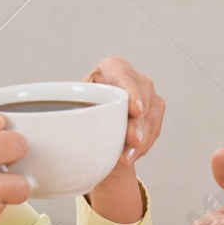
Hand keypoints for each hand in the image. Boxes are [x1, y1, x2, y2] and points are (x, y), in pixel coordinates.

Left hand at [84, 57, 165, 223]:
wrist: (98, 116)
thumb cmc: (84, 106)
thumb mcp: (77, 102)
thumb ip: (75, 107)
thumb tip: (68, 124)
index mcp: (112, 68)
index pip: (123, 76)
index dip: (132, 92)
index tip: (136, 110)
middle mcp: (135, 78)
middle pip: (141, 99)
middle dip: (138, 124)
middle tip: (133, 141)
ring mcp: (148, 95)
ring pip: (150, 118)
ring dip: (141, 140)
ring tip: (127, 157)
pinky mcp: (155, 111)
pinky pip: (153, 130)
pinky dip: (142, 145)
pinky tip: (130, 155)